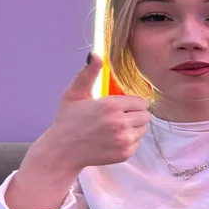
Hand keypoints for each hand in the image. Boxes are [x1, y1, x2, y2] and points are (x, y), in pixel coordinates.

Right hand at [42, 52, 150, 170]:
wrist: (62, 151)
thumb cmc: (68, 121)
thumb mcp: (75, 94)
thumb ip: (88, 73)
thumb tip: (95, 54)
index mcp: (111, 105)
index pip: (141, 102)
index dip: (133, 103)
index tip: (122, 106)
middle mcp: (120, 122)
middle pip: (146, 115)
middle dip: (135, 115)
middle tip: (120, 117)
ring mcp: (123, 139)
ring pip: (144, 129)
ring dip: (135, 128)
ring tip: (117, 128)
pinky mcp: (124, 154)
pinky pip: (138, 143)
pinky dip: (130, 141)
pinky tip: (115, 139)